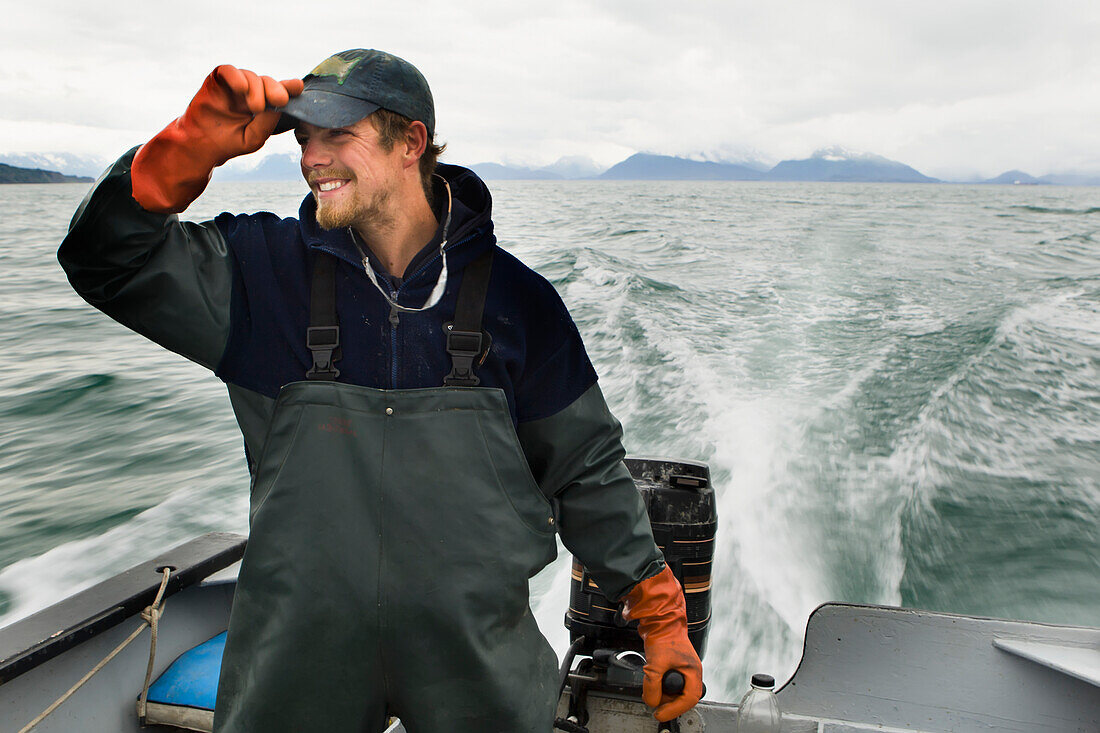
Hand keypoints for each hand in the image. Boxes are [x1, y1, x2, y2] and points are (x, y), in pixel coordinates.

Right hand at [131, 66, 303, 212]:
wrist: (201, 145)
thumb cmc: (229, 141)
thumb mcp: (254, 137)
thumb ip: (268, 121)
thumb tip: (279, 103)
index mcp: (264, 104)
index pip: (280, 91)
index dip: (290, 87)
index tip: (298, 88)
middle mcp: (251, 91)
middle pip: (268, 82)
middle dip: (276, 89)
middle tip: (279, 100)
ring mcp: (234, 85)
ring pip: (251, 76)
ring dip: (256, 89)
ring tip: (255, 107)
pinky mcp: (218, 80)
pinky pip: (229, 71)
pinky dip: (237, 77)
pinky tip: (241, 89)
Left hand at [623, 565, 703, 720]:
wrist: (658, 618)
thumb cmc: (664, 635)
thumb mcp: (656, 664)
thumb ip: (653, 685)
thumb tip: (652, 701)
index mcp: (693, 671)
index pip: (689, 699)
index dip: (675, 709)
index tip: (661, 714)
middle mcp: (690, 671)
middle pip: (682, 696)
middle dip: (668, 701)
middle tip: (655, 701)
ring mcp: (681, 667)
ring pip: (673, 690)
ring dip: (662, 692)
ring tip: (652, 689)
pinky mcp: (672, 664)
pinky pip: (667, 680)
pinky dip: (658, 683)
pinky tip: (652, 679)